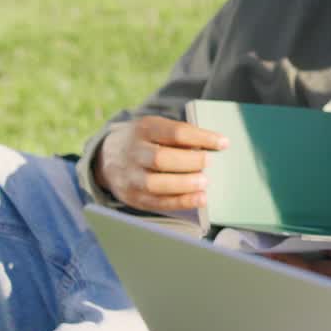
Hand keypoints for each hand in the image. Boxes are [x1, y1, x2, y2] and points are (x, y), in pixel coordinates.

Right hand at [93, 115, 227, 211]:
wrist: (108, 155)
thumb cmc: (146, 140)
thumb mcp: (158, 127)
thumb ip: (181, 135)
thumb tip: (215, 145)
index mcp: (144, 129)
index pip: (174, 133)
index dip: (201, 138)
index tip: (223, 142)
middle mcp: (133, 152)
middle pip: (161, 158)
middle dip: (189, 162)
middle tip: (210, 163)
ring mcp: (129, 176)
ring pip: (154, 183)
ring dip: (184, 185)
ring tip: (204, 183)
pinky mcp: (131, 196)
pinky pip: (155, 202)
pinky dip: (180, 202)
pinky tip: (199, 199)